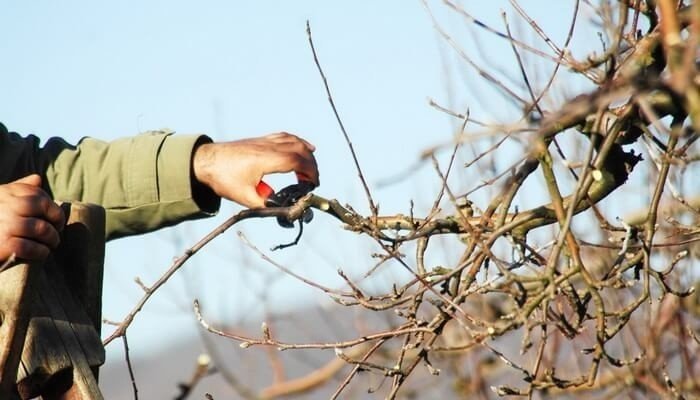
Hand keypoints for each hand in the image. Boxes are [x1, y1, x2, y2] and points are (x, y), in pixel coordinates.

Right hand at [0, 174, 65, 262]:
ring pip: (41, 229)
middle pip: (42, 209)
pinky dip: (41, 252)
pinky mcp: (3, 244)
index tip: (57, 220)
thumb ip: (18, 190)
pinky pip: (31, 247)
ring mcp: (4, 224)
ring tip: (51, 245)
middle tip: (56, 234)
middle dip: (56, 223)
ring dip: (52, 239)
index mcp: (5, 193)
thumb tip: (37, 179)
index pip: (38, 195)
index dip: (53, 209)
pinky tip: (42, 254)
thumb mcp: (0, 200)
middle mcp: (5, 205)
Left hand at [192, 132, 318, 207]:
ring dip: (306, 154)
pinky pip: (285, 137)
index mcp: (266, 159)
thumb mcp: (245, 197)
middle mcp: (268, 147)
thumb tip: (283, 209)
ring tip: (309, 170)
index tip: (312, 184)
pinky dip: (298, 142)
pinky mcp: (261, 140)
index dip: (310, 172)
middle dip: (311, 165)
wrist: (204, 161)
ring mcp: (265, 141)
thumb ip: (266, 204)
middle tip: (312, 181)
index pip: (297, 160)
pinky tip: (303, 147)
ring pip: (294, 141)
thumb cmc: (223, 178)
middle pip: (300, 149)